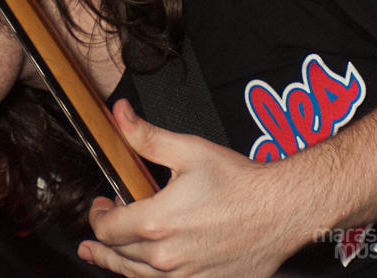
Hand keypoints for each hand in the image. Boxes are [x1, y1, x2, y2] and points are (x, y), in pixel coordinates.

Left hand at [77, 99, 315, 276]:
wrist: (283, 209)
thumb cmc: (239, 182)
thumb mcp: (187, 150)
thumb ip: (145, 136)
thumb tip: (118, 114)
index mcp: (156, 223)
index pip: (106, 228)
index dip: (97, 216)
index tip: (102, 206)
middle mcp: (166, 257)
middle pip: (117, 254)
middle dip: (102, 241)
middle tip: (94, 237)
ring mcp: (186, 276)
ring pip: (136, 276)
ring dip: (116, 264)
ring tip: (99, 258)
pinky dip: (147, 277)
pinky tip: (144, 271)